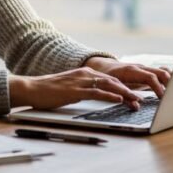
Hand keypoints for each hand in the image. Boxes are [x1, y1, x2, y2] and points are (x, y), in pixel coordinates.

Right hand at [8, 67, 140, 110]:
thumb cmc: (48, 91)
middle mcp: (84, 74)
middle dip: (129, 89)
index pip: (110, 78)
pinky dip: (109, 96)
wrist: (31, 88)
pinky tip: (118, 100)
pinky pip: (96, 92)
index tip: (136, 93)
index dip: (124, 86)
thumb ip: (84, 89)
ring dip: (124, 93)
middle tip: (141, 98)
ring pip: (108, 85)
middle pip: (113, 80)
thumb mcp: (70, 88)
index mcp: (84, 73)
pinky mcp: (75, 91)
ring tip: (136, 100)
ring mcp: (80, 82)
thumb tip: (96, 96)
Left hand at [84, 57, 171, 98]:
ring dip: (171, 81)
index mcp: (132, 71)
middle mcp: (141, 68)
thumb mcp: (113, 88)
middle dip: (170, 84)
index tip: (163, 98)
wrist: (105, 67)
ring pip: (163, 71)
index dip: (158, 88)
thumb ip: (125, 97)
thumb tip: (137, 106)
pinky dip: (168, 79)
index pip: (150, 77)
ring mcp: (146, 69)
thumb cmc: (108, 77)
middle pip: (161, 72)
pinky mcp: (148, 72)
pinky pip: (162, 72)